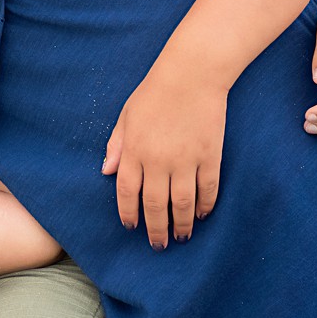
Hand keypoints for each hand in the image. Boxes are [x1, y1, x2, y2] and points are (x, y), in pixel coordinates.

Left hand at [102, 71, 225, 248]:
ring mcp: (186, 160)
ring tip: (181, 237)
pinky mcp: (210, 156)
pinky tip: (202, 215)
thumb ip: (117, 145)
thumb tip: (107, 172)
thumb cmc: (155, 92)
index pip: (127, 193)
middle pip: (154, 205)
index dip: (129, 214)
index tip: (131, 227)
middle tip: (159, 245)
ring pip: (182, 204)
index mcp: (134, 150)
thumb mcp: (126, 115)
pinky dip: (206, 205)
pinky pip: (208, 189)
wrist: (192, 73)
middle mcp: (158, 160)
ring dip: (181, 225)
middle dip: (156, 229)